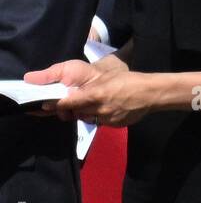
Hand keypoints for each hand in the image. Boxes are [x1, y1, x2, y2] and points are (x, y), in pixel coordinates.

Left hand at [26, 59, 152, 125]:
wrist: (151, 93)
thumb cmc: (128, 80)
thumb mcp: (107, 78)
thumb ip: (89, 88)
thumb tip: (71, 95)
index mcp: (95, 95)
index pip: (68, 103)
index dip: (56, 104)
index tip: (46, 104)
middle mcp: (99, 110)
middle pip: (75, 112)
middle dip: (71, 109)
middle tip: (72, 102)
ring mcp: (107, 119)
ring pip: (87, 118)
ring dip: (85, 113)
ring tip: (93, 104)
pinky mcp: (114, 125)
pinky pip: (100, 122)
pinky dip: (99, 117)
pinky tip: (108, 109)